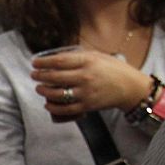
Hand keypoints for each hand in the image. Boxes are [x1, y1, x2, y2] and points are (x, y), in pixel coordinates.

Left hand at [31, 46, 152, 120]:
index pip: (59, 61)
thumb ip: (78, 56)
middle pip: (54, 77)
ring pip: (57, 94)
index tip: (35, 62)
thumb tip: (56, 57)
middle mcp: (85, 77)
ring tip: (39, 88)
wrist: (130, 87)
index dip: (43, 62)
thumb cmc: (113, 69)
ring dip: (44, 91)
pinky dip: (53, 107)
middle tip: (34, 75)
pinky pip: (65, 109)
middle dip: (40, 76)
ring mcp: (85, 93)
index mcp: (88, 61)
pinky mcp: (87, 106)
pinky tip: (48, 103)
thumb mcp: (97, 56)